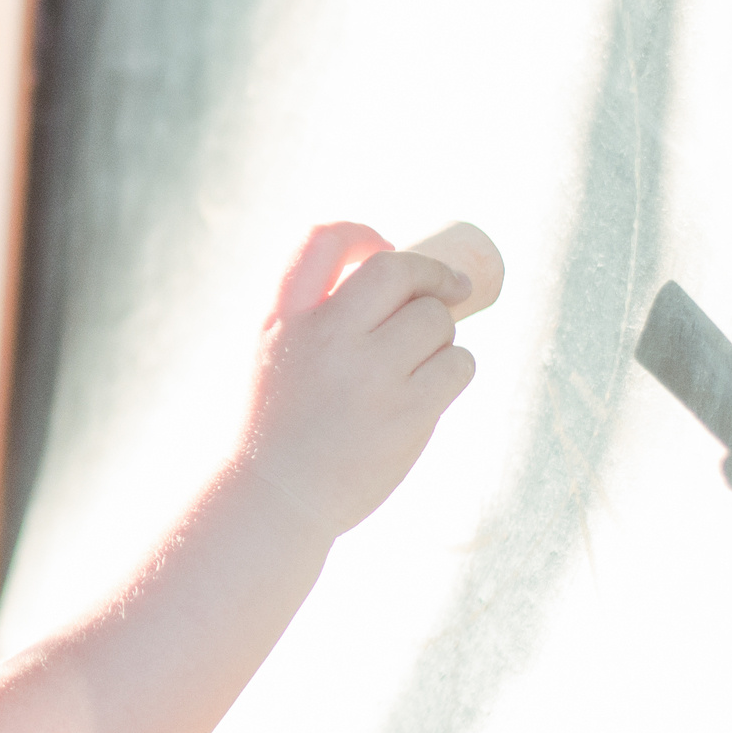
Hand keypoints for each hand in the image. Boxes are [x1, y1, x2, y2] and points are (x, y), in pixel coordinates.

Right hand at [234, 222, 477, 538]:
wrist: (276, 498)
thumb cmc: (278, 424)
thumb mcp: (272, 353)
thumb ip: (314, 312)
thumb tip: (396, 276)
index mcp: (284, 317)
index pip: (323, 240)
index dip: (363, 234)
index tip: (385, 247)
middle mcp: (326, 337)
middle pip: (398, 271)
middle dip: (431, 275)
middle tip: (450, 288)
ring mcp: (368, 374)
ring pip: (436, 319)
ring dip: (441, 332)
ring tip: (423, 358)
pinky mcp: (406, 412)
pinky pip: (458, 364)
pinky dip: (455, 367)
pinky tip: (436, 382)